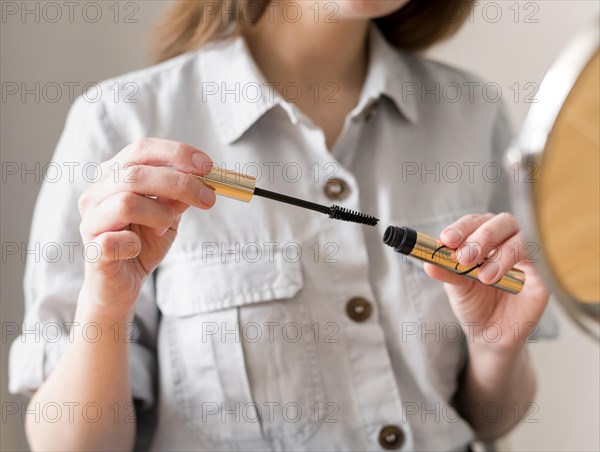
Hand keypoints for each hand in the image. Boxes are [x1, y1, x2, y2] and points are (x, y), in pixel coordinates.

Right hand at [77, 138, 215, 316]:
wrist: (120, 285)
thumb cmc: (142, 244)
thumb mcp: (168, 215)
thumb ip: (178, 196)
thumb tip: (202, 179)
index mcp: (114, 176)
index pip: (142, 150)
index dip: (176, 153)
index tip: (207, 166)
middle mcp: (96, 193)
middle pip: (136, 173)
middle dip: (180, 183)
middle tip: (209, 198)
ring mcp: (91, 221)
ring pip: (127, 202)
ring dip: (160, 215)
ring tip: (165, 227)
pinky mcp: (92, 251)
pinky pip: (115, 240)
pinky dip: (135, 244)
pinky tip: (138, 248)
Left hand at [423, 212, 549, 350]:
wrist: (490, 334)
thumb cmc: (473, 303)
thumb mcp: (455, 287)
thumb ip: (446, 272)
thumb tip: (428, 263)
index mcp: (482, 238)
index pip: (475, 222)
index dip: (462, 227)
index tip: (448, 238)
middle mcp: (506, 242)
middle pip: (502, 221)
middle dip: (481, 236)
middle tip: (465, 257)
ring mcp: (525, 258)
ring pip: (519, 238)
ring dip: (497, 255)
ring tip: (481, 277)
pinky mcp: (539, 276)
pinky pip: (531, 261)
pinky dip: (510, 264)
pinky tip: (493, 278)